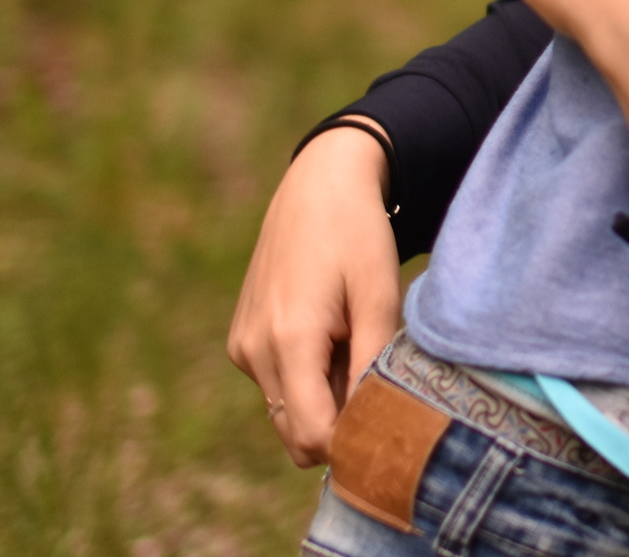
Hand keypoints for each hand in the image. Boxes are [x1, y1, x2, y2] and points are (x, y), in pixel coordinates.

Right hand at [227, 124, 399, 465]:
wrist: (318, 186)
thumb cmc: (357, 235)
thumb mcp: (380, 295)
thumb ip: (373, 365)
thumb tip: (370, 426)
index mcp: (288, 340)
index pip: (311, 434)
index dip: (351, 442)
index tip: (388, 420)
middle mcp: (254, 351)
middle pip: (295, 433)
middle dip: (339, 422)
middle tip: (376, 374)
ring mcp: (241, 348)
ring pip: (287, 411)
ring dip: (324, 397)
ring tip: (353, 341)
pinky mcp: (240, 342)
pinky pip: (278, 385)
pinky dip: (307, 376)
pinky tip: (331, 332)